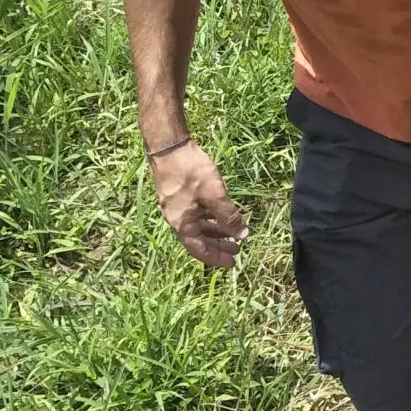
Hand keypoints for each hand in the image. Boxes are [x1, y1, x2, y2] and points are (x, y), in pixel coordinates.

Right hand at [152, 141, 247, 267]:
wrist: (168, 147)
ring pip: (198, 227)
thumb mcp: (215, 195)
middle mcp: (177, 220)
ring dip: (215, 232)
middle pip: (199, 240)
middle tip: (237, 251)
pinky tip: (220, 214)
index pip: (200, 250)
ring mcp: (176, 208)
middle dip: (219, 246)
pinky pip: (195, 215)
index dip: (216, 258)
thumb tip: (242, 235)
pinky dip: (209, 219)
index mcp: (183, 224)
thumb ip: (228, 217)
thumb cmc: (191, 171)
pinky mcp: (178, 196)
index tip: (232, 264)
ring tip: (233, 234)